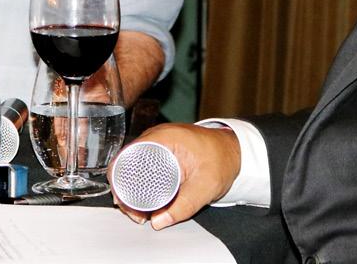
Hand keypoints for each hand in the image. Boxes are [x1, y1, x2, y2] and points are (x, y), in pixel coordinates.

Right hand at [109, 123, 241, 229]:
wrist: (235, 150)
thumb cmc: (223, 158)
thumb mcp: (205, 186)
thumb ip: (184, 205)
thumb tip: (160, 220)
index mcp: (164, 137)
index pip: (128, 156)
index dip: (121, 181)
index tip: (126, 202)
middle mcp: (157, 136)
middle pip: (127, 162)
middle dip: (125, 189)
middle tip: (135, 212)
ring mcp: (158, 141)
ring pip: (133, 165)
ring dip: (132, 187)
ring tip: (139, 210)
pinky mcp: (162, 150)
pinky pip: (143, 165)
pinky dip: (140, 182)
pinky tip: (144, 198)